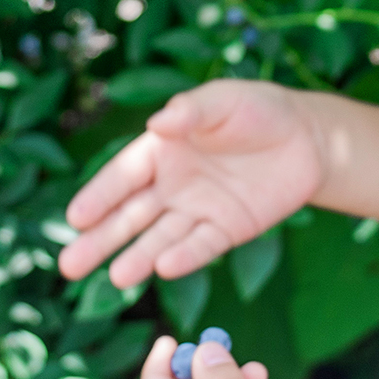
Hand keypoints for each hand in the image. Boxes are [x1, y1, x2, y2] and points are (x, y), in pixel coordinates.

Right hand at [58, 80, 325, 287]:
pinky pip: (202, 245)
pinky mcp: (227, 229)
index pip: (122, 177)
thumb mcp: (225, 100)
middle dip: (100, 240)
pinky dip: (184, 257)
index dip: (99, 196)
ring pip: (159, 238)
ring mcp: (197, 210)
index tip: (75, 217)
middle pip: (129, 216)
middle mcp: (171, 185)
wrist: (309, 137)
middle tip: (69, 266)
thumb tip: (160, 121)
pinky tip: (164, 268)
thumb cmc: (258, 110)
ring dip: (138, 257)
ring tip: (116, 278)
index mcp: (160, 151)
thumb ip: (193, 111)